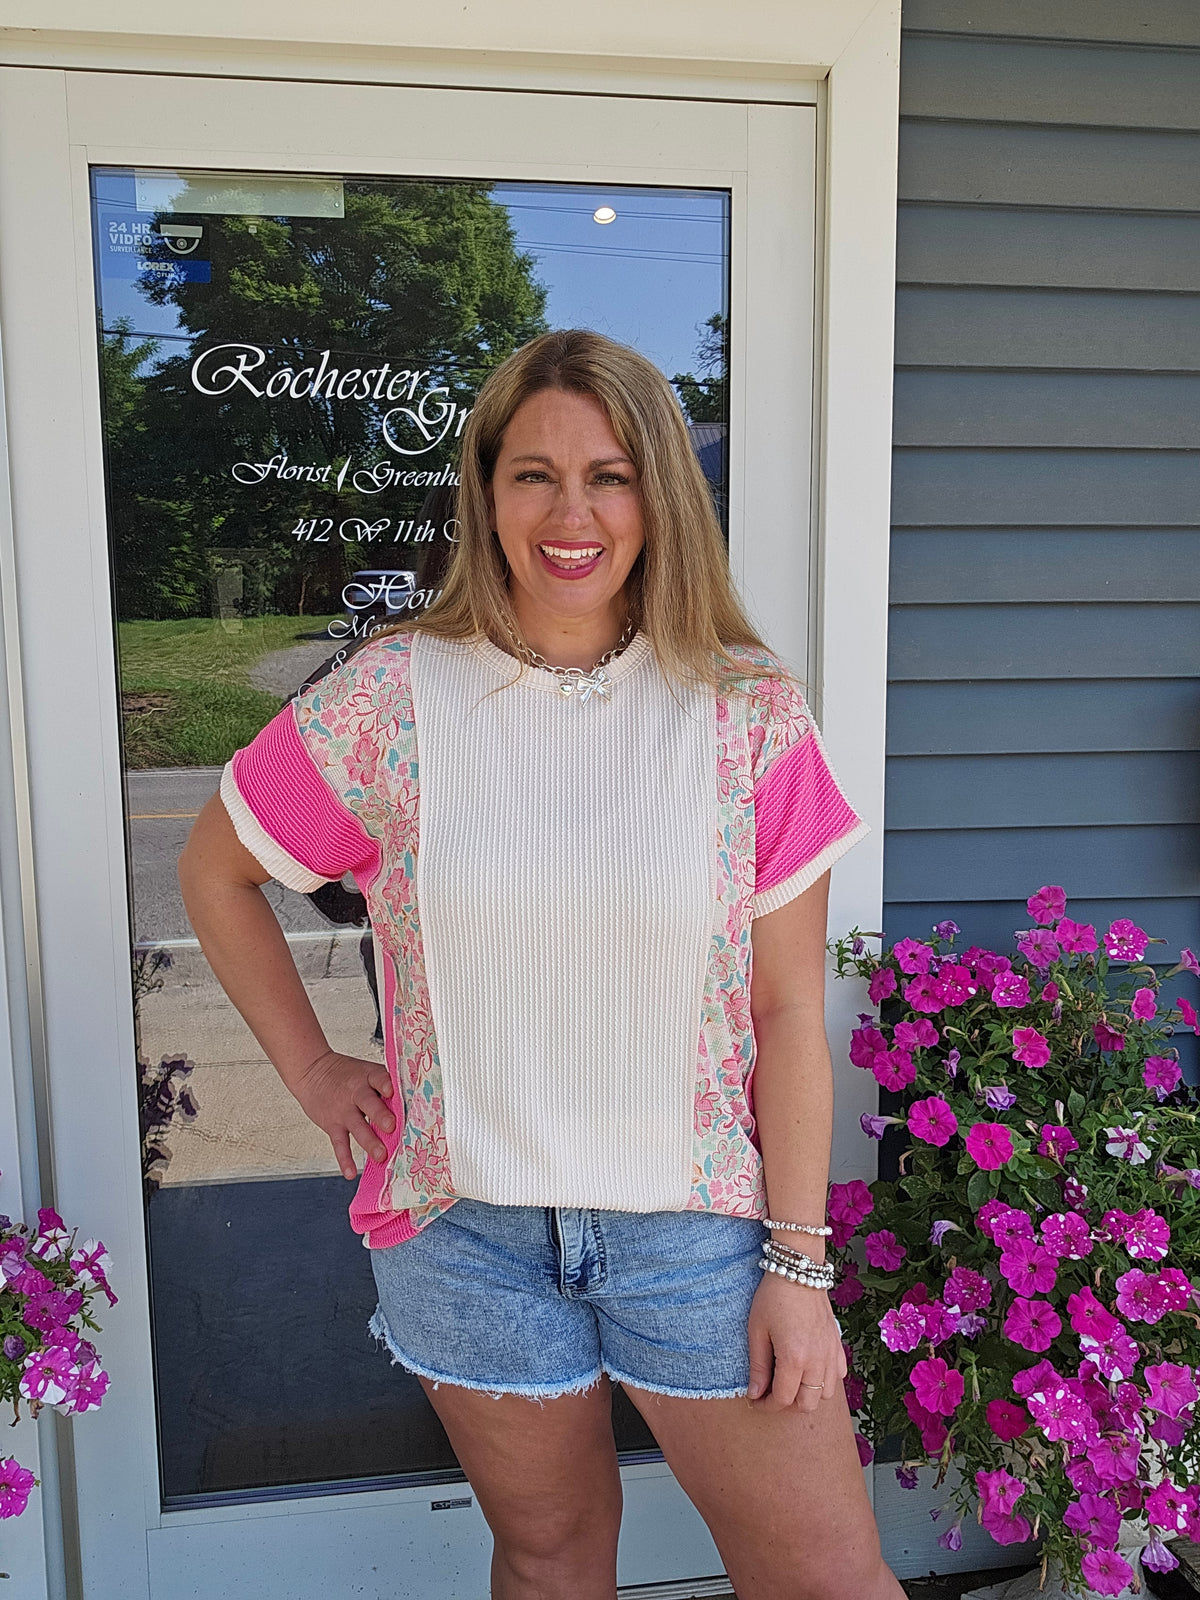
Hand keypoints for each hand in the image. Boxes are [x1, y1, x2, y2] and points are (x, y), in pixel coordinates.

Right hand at [290, 1048, 397, 1180]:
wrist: (311, 1071)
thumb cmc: (346, 1075)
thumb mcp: (366, 1072)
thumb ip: (386, 1086)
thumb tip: (414, 1104)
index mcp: (368, 1077)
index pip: (378, 1078)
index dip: (385, 1084)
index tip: (392, 1091)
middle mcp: (356, 1093)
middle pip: (368, 1103)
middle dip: (380, 1115)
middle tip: (391, 1127)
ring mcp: (343, 1110)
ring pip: (357, 1126)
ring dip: (369, 1141)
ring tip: (380, 1155)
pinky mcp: (332, 1125)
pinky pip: (339, 1143)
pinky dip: (344, 1159)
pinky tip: (350, 1173)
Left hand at [747, 1274, 846, 1411]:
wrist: (799, 1270)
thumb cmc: (773, 1297)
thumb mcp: (757, 1330)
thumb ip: (758, 1366)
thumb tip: (755, 1394)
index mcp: (794, 1358)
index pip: (783, 1399)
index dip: (767, 1405)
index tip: (755, 1400)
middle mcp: (817, 1360)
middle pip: (807, 1404)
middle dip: (787, 1405)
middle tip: (771, 1392)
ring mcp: (830, 1353)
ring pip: (826, 1394)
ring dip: (808, 1394)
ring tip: (790, 1380)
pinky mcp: (837, 1344)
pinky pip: (838, 1375)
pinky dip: (825, 1380)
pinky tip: (809, 1368)